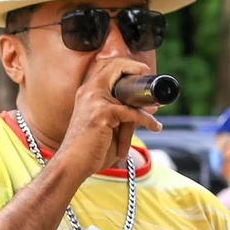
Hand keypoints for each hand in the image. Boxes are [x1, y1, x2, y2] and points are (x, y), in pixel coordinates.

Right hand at [57, 57, 164, 179]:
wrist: (72, 165)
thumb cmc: (89, 148)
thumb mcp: (109, 125)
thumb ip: (125, 111)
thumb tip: (151, 105)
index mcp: (87, 91)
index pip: (109, 65)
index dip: (129, 66)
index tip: (144, 77)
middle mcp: (88, 91)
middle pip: (117, 65)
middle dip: (139, 70)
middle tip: (152, 86)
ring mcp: (94, 100)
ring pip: (129, 92)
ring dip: (146, 102)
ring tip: (156, 110)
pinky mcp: (102, 113)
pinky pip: (133, 112)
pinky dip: (147, 120)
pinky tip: (155, 127)